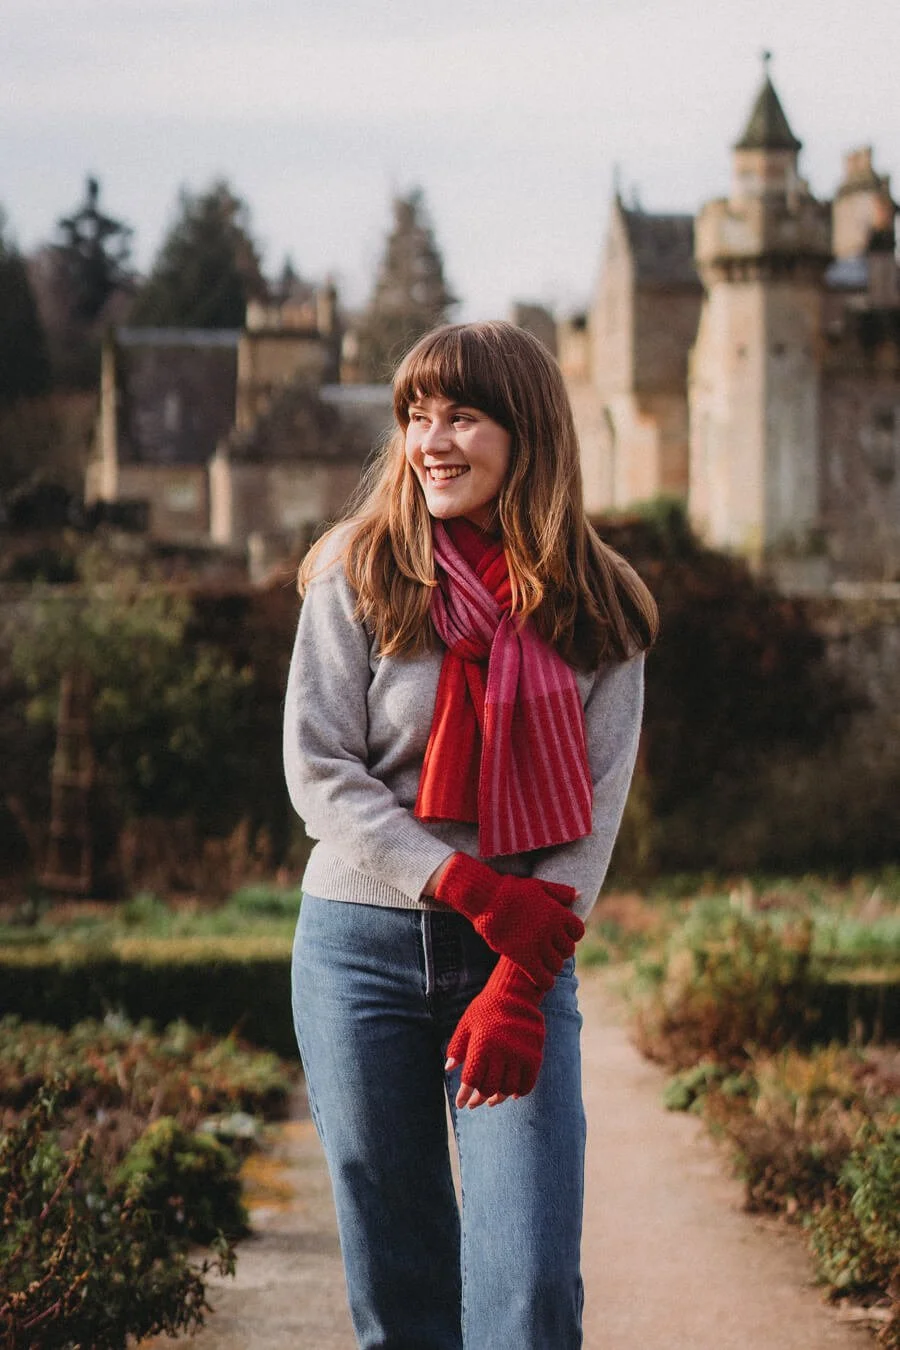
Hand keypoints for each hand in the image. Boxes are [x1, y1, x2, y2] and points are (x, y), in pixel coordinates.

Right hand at [434, 854, 582, 990]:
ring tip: (543, 963)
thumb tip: (578, 895)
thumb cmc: (511, 891)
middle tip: (550, 950)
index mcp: (557, 912)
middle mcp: (551, 929)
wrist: (486, 899)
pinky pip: (543, 978)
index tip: (561, 935)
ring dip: (552, 966)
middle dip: (561, 951)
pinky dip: (544, 981)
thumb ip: (559, 892)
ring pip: (557, 965)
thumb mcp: (538, 886)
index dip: (571, 934)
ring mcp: (538, 944)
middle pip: (568, 950)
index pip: (577, 931)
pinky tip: (539, 978)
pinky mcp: (524, 958)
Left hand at [444, 957, 544, 1107]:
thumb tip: (448, 1068)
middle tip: (474, 1103)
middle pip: (489, 1088)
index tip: (460, 1104)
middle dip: (478, 1099)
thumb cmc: (486, 1008)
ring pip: (507, 1089)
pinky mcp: (534, 1056)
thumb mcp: (466, 1024)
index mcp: (482, 1044)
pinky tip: (512, 1094)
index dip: (464, 1096)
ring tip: (491, 1100)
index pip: (471, 1080)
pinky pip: (527, 1084)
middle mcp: (501, 1052)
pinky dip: (519, 1092)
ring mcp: (519, 1055)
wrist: (516, 993)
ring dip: (498, 1098)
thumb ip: (457, 1047)